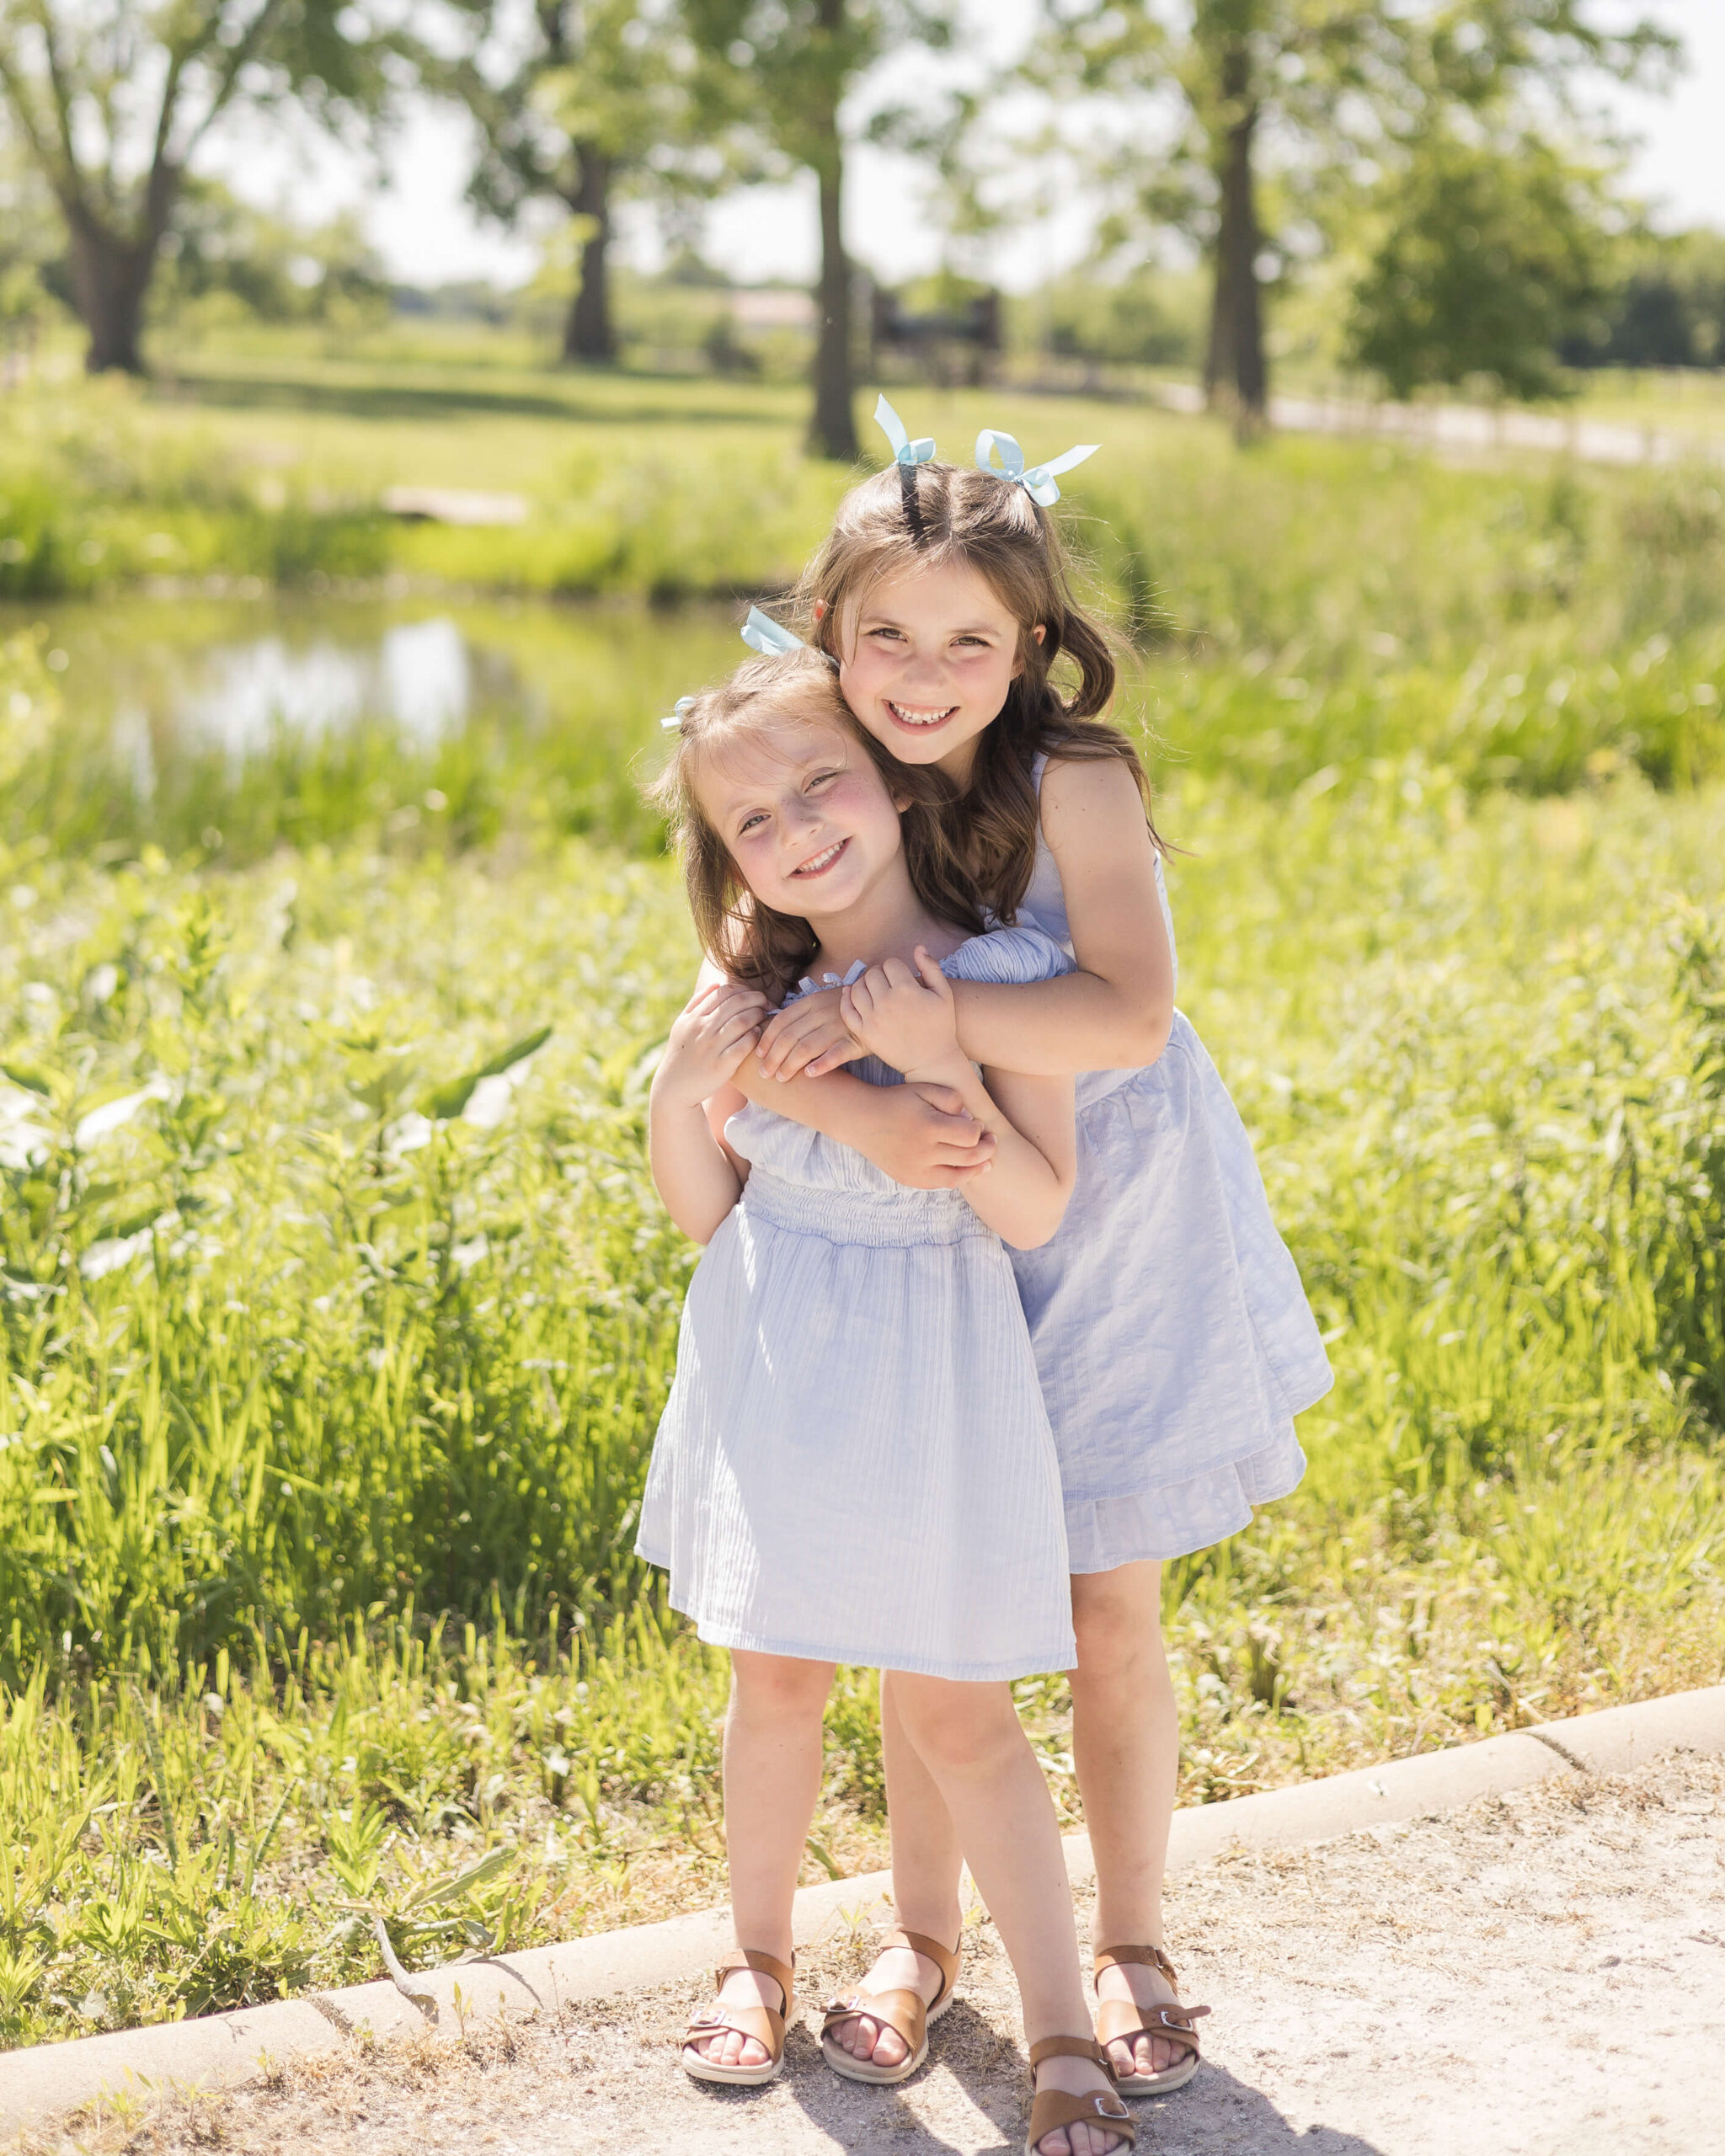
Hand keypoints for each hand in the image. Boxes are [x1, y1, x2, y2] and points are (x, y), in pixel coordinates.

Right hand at [654, 983, 769, 1110]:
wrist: (673, 1088)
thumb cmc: (683, 1055)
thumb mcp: (682, 1026)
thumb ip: (696, 1003)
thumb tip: (716, 984)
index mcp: (693, 1017)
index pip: (723, 992)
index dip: (743, 990)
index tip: (753, 996)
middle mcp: (701, 1029)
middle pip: (736, 1003)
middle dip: (756, 999)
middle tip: (766, 1004)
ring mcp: (710, 1047)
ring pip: (742, 1021)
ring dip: (758, 1015)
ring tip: (764, 1017)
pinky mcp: (720, 1066)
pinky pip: (743, 1045)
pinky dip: (754, 1037)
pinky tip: (758, 1035)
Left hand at [755, 987, 864, 1081]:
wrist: (882, 1003)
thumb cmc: (845, 1008)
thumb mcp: (822, 1003)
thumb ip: (801, 1015)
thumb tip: (773, 1031)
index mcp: (812, 1002)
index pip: (781, 1021)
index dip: (767, 1039)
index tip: (759, 1055)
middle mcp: (822, 1012)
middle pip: (790, 1036)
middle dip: (774, 1057)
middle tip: (765, 1073)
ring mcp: (839, 1025)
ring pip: (807, 1046)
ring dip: (791, 1064)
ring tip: (782, 1078)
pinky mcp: (856, 1040)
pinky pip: (836, 1053)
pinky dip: (822, 1064)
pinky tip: (810, 1075)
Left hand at [841, 949, 961, 1081]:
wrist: (932, 1060)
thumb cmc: (941, 1026)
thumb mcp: (944, 994)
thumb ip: (931, 968)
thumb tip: (918, 947)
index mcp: (906, 990)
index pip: (890, 964)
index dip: (896, 967)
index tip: (901, 976)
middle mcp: (887, 1002)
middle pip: (872, 974)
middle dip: (880, 974)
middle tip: (887, 983)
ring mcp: (873, 1018)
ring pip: (856, 989)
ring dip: (863, 985)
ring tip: (873, 990)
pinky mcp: (865, 1033)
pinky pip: (847, 1010)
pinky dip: (847, 1000)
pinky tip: (852, 996)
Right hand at [862, 1081, 996, 1188]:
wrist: (862, 1121)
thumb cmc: (898, 1101)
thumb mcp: (924, 1088)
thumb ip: (952, 1099)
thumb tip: (971, 1119)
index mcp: (928, 1127)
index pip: (970, 1136)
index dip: (979, 1130)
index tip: (978, 1124)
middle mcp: (922, 1152)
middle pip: (969, 1158)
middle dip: (986, 1149)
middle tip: (991, 1141)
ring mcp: (915, 1170)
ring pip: (957, 1177)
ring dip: (976, 1169)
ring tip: (985, 1162)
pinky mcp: (909, 1179)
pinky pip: (940, 1184)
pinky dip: (956, 1177)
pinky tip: (963, 1169)